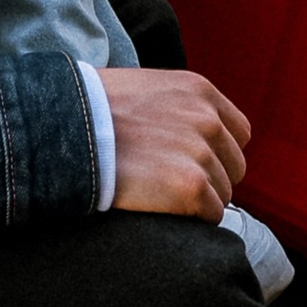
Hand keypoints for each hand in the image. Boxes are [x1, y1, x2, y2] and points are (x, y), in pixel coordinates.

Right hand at [100, 70, 249, 218]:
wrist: (67, 130)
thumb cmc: (93, 110)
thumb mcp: (146, 88)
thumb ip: (179, 107)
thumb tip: (191, 135)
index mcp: (200, 92)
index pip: (239, 133)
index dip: (219, 152)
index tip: (194, 162)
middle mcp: (208, 120)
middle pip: (235, 166)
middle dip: (211, 178)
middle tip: (172, 183)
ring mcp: (202, 154)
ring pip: (223, 193)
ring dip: (198, 200)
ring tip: (160, 194)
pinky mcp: (191, 187)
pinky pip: (211, 214)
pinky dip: (192, 218)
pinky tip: (163, 209)